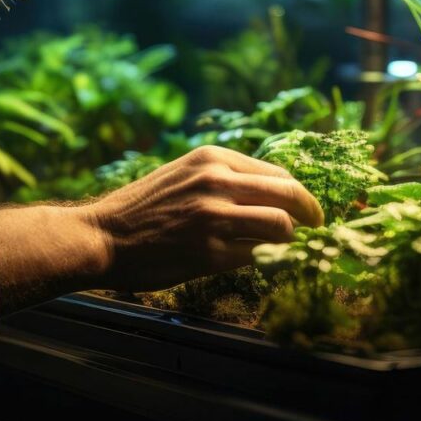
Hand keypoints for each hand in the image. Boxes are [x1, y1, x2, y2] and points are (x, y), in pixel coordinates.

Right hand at [83, 146, 322, 291]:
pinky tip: (266, 263)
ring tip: (291, 249)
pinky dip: (269, 260)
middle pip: (289, 194)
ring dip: (293, 240)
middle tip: (317, 229)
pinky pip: (257, 255)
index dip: (298, 194)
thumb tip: (271, 195)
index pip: (277, 172)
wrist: (103, 236)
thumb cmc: (143, 208)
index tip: (307, 210)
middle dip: (311, 214)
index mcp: (213, 158)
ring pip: (282, 225)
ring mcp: (214, 216)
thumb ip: (225, 179)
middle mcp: (217, 180)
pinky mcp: (210, 252)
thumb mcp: (184, 174)